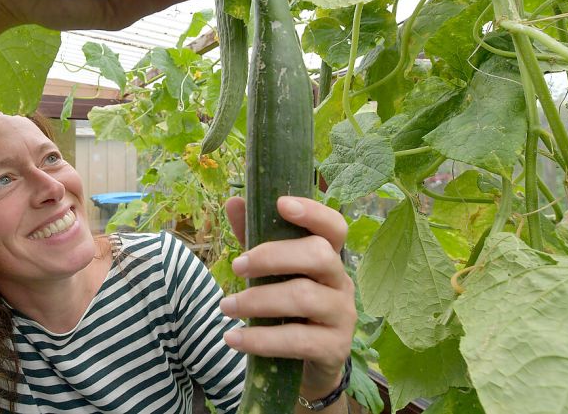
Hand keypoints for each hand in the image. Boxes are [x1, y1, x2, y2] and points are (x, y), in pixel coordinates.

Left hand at [220, 196, 356, 396]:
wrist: (306, 365)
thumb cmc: (287, 308)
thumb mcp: (271, 272)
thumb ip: (256, 238)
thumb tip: (233, 202)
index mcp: (329, 257)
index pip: (334, 226)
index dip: (312, 212)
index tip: (281, 203)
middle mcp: (341, 281)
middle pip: (318, 255)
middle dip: (272, 257)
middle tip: (236, 266)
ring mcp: (342, 315)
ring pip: (303, 297)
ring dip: (257, 300)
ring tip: (225, 306)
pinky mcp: (334, 348)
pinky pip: (297, 339)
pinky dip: (260, 339)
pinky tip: (233, 338)